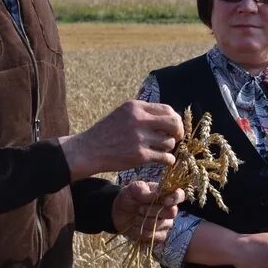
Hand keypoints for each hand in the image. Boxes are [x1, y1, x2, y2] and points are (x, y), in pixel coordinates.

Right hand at [60, 100, 184, 179]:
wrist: (88, 150)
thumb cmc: (106, 133)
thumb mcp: (122, 113)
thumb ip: (142, 112)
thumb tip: (168, 116)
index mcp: (135, 107)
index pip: (167, 109)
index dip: (174, 119)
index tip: (173, 127)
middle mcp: (139, 120)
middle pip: (174, 123)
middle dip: (178, 132)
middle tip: (175, 138)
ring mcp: (140, 138)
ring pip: (170, 142)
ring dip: (169, 147)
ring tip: (160, 150)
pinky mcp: (140, 156)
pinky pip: (165, 157)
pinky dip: (168, 160)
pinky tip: (164, 160)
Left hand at [112, 181, 185, 245]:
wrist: (118, 214)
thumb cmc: (127, 198)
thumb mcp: (131, 190)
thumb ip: (142, 190)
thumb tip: (156, 195)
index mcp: (164, 194)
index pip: (179, 195)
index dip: (175, 198)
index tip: (164, 201)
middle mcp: (168, 209)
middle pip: (171, 212)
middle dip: (152, 211)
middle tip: (139, 209)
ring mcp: (165, 223)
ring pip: (162, 225)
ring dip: (145, 222)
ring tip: (136, 217)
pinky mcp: (160, 235)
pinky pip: (158, 236)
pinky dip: (144, 233)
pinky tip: (137, 227)